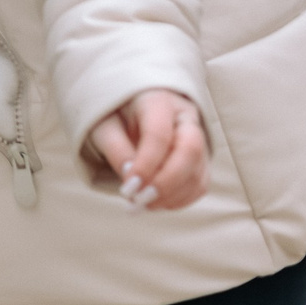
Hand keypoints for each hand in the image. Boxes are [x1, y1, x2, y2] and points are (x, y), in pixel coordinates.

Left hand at [83, 89, 209, 210]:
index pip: (159, 134)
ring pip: (197, 171)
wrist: (128, 110)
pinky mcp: (201, 159)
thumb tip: (133, 182)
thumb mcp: (104, 125)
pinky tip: (156, 202)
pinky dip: (179, 200)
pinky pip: (199, 185)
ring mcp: (198, 138)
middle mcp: (184, 117)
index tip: (129, 189)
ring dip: (171, 196)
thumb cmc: (114, 115)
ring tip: (141, 203)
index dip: (146, 165)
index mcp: (158, 101)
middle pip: (190, 151)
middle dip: (166, 183)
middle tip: (140, 200)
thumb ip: (116, 149)